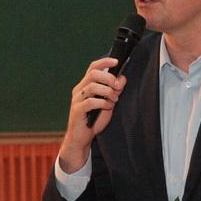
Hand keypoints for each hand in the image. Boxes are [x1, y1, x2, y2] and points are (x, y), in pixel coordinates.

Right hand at [58, 58, 126, 172]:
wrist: (81, 138)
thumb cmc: (93, 121)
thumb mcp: (108, 103)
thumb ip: (115, 91)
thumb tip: (123, 78)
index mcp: (85, 85)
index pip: (93, 67)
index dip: (104, 62)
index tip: (116, 61)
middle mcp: (79, 90)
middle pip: (94, 74)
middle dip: (109, 78)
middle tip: (118, 87)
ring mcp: (77, 99)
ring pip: (92, 86)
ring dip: (107, 91)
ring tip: (114, 99)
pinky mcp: (77, 110)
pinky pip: (90, 101)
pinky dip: (103, 102)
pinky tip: (108, 106)